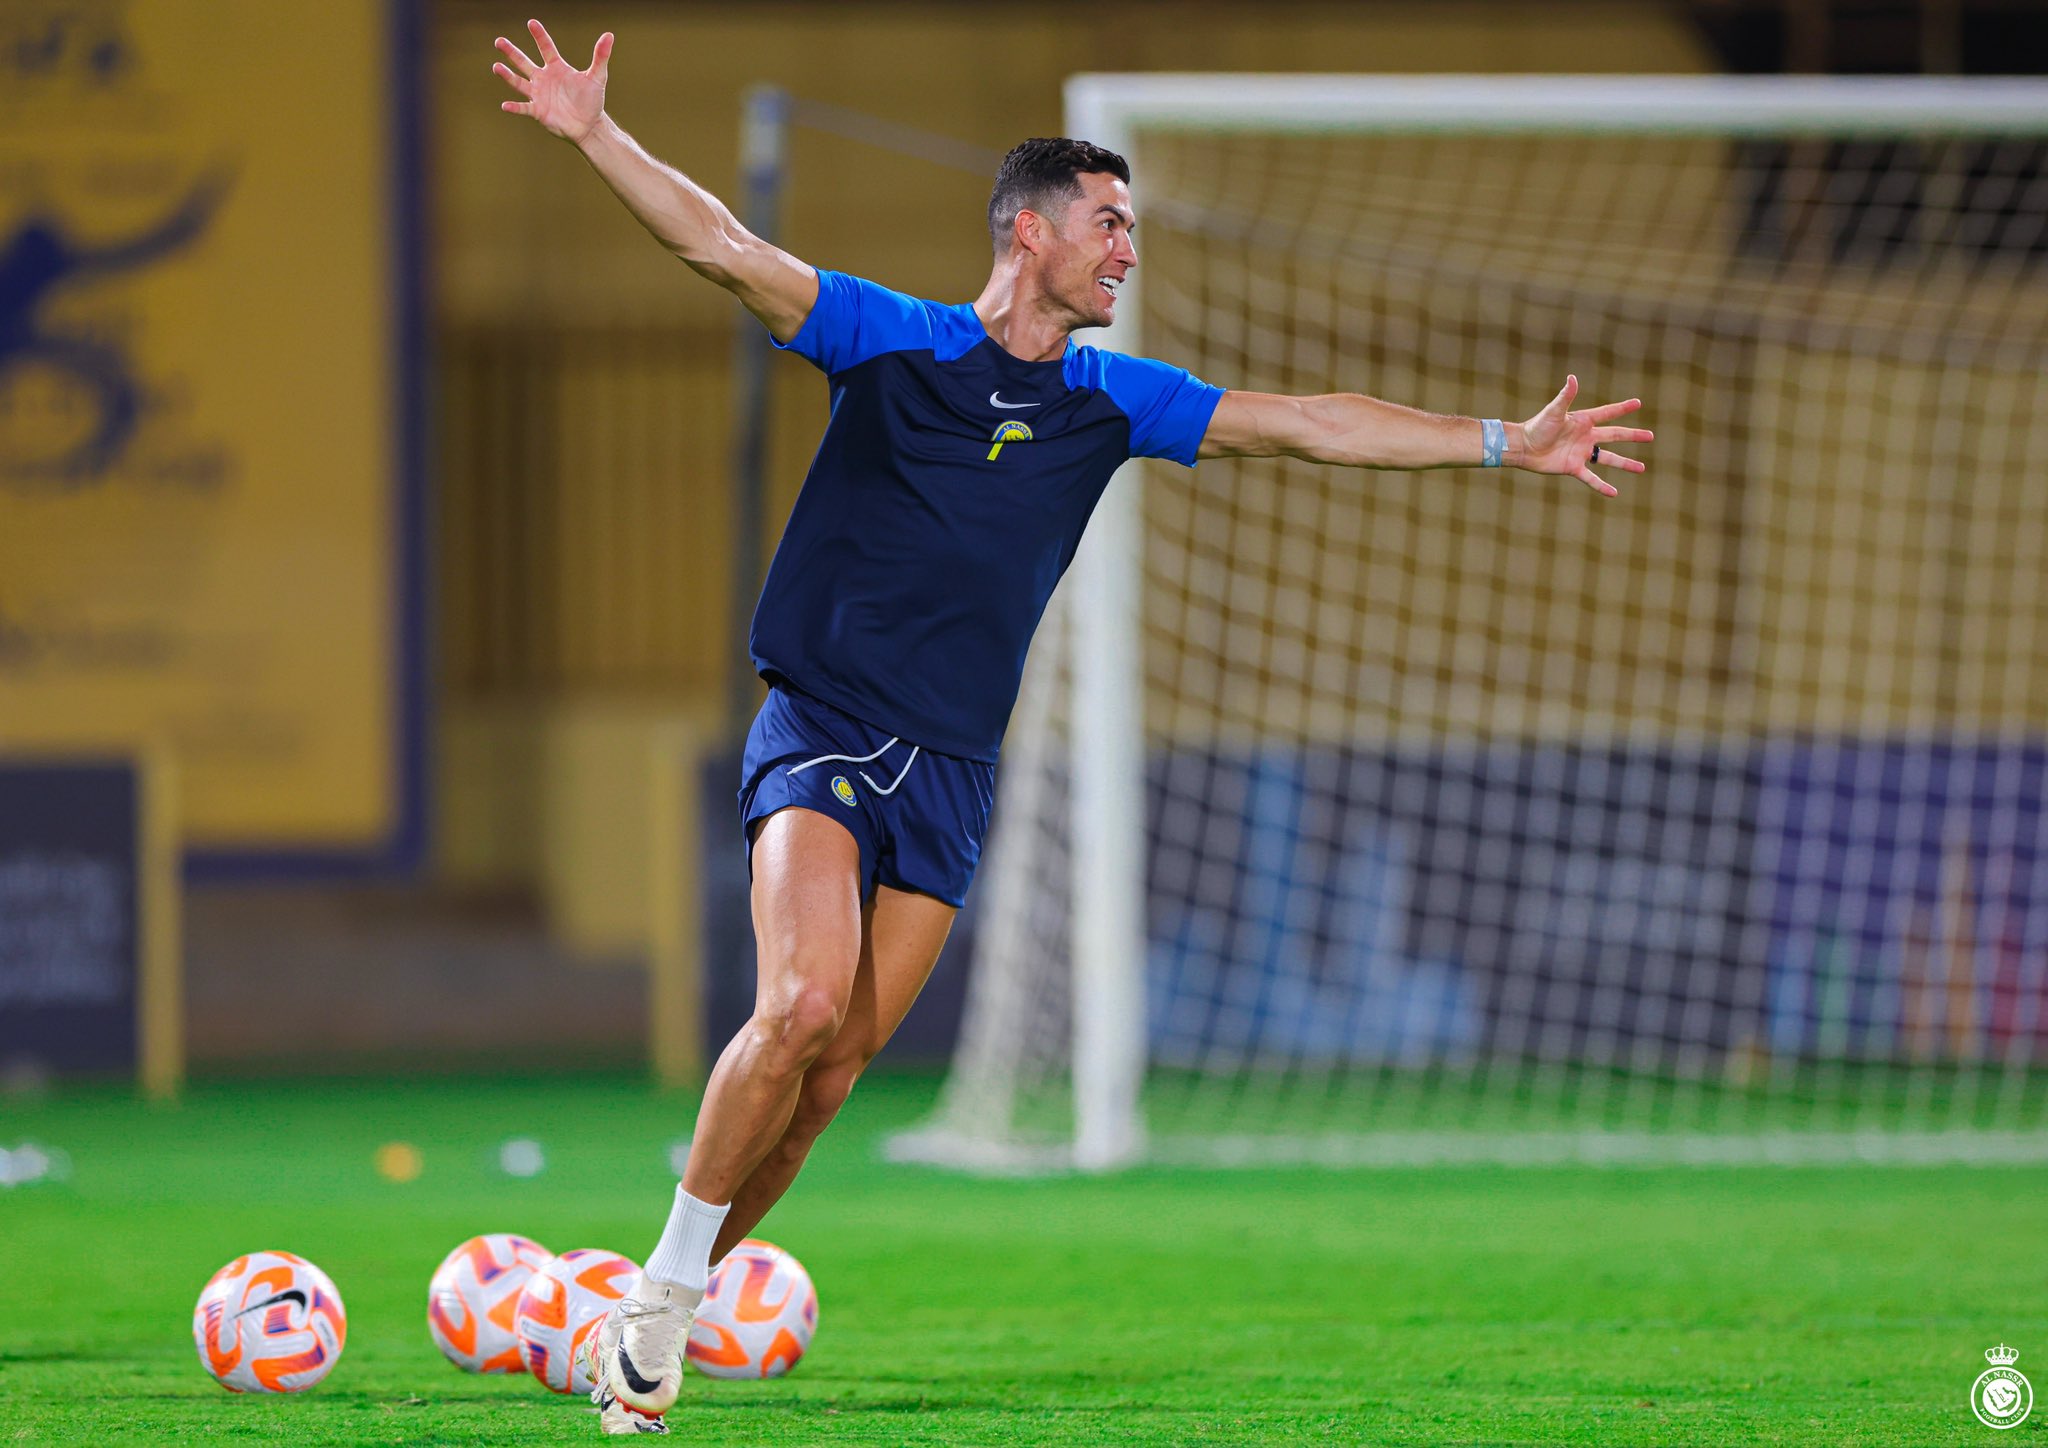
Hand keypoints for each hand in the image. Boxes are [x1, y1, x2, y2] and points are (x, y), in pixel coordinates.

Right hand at [494, 18, 611, 145]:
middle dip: (512, 52)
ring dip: (508, 75)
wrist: (589, 126)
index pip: (546, 48)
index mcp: (557, 68)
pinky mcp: (538, 111)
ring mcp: (539, 94)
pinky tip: (505, 105)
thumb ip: (600, 56)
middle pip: (524, 62)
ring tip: (496, 67)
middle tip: (499, 41)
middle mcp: (544, 78)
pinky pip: (523, 107)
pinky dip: (514, 107)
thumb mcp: (597, 77)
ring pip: (519, 82)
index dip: (540, 36)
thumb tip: (609, 35)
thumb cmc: (592, 101)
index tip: (532, 23)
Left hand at [1516, 375, 1651, 496]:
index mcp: (1583, 421)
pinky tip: (1614, 493)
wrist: (1524, 447)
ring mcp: (1581, 453)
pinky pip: (1591, 478)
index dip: (1622, 408)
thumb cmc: (1537, 426)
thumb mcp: (1554, 411)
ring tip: (1641, 468)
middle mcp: (1586, 437)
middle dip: (1632, 435)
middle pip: (1615, 436)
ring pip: (1608, 458)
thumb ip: (1565, 396)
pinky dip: (1602, 486)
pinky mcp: (1573, 467)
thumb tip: (1572, 378)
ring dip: (1625, 463)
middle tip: (1650, 436)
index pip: (1607, 413)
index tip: (1638, 403)